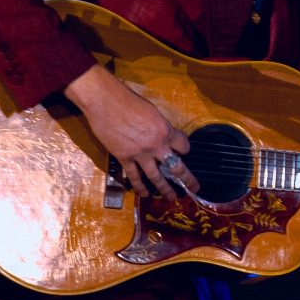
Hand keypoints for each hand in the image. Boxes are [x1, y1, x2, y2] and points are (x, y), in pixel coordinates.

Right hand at [63, 64, 200, 198]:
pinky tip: (144, 194)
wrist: (105, 102)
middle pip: (176, 167)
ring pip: (156, 177)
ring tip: (172, 198)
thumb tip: (162, 135)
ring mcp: (140, 154)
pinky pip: (134, 177)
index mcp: (165, 131)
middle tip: (194, 188)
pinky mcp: (124, 159)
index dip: (185, 148)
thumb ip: (160, 127)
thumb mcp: (153, 112)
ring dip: (165, 189)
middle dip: (187, 179)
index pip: (183, 145)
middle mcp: (156, 146)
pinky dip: (140, 187)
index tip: (183, 151)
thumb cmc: (129, 101)